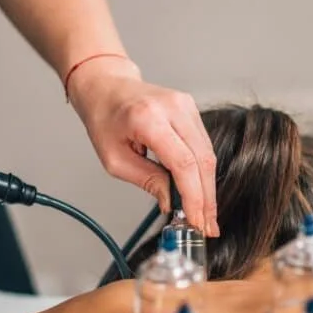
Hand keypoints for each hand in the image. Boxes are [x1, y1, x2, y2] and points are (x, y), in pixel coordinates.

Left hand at [67, 59, 218, 234]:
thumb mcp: (115, 160)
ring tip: (204, 215)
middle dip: (206, 198)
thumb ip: (147, 181)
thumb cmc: (104, 120)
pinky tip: (200, 192)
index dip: (194, 197)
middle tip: (206, 226)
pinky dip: (203, 171)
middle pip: (202, 160)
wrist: (105, 86)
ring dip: (207, 188)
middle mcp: (173, 108)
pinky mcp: (191, 108)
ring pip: (208, 154)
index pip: (183, 164)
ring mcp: (185, 105)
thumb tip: (172, 203)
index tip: (196, 221)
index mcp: (149, 119)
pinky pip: (203, 145)